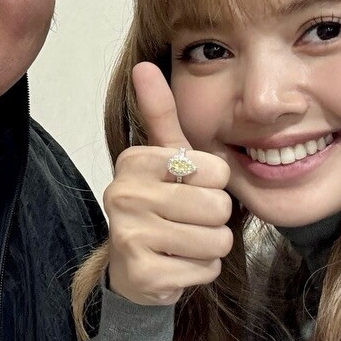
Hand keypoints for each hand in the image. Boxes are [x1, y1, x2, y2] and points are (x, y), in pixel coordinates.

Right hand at [103, 62, 233, 305]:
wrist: (134, 269)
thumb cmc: (160, 206)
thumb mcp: (165, 158)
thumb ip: (160, 112)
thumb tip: (143, 66)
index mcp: (133, 161)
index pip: (214, 169)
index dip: (214, 183)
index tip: (187, 189)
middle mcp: (123, 194)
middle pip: (217, 206)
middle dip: (214, 218)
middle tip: (188, 221)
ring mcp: (129, 236)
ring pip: (215, 240)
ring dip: (210, 246)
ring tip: (184, 242)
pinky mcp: (143, 274)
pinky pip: (206, 270)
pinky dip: (201, 271)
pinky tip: (177, 264)